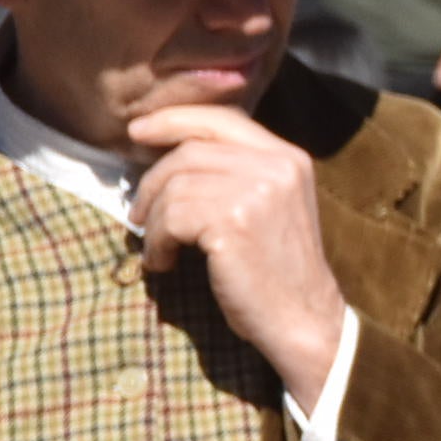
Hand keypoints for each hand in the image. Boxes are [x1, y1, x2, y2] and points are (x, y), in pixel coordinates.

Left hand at [128, 106, 350, 411]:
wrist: (304, 320)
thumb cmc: (276, 271)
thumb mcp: (268, 207)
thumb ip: (236, 173)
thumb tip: (164, 150)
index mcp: (288, 157)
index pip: (221, 119)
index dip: (173, 121)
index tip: (137, 133)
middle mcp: (277, 165)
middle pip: (190, 151)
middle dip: (152, 182)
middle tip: (137, 214)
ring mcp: (258, 191)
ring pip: (175, 185)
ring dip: (153, 221)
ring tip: (160, 249)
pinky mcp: (234, 221)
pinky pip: (171, 218)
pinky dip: (157, 242)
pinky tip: (166, 263)